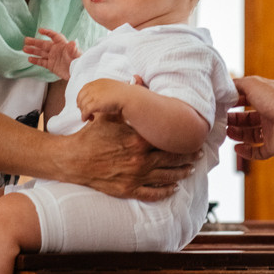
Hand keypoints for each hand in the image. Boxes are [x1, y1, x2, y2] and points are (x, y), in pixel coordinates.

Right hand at [23, 28, 79, 79]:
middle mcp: (56, 50)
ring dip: (33, 50)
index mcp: (62, 44)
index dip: (48, 32)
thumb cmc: (79, 62)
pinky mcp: (51, 65)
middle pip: (44, 44)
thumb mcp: (77, 54)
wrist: (79, 73)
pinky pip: (42, 62)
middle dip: (35, 42)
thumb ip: (73, 49)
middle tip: (26, 40)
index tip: (40, 30)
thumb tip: (74, 42)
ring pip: (41, 53)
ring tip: (24, 48)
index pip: (54, 36)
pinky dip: (36, 60)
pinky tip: (29, 58)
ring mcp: (53, 58)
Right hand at [67, 115, 197, 201]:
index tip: (193, 139)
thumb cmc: (91, 136)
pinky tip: (173, 188)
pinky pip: (152, 194)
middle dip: (189, 158)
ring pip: (166, 178)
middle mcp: (140, 160)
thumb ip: (127, 102)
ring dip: (181, 174)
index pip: (168, 142)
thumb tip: (137, 80)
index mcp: (138, 141)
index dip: (183, 142)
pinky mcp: (128, 190)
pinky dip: (165, 192)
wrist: (73, 159)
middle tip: (199, 155)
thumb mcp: (109, 116)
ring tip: (190, 170)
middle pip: (172, 160)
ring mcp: (135, 177)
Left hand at [76, 78, 134, 121]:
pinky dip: (84, 116)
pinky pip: (85, 111)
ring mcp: (94, 95)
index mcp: (99, 82)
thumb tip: (96, 99)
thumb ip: (103, 91)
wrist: (129, 98)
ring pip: (82, 105)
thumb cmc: (124, 95)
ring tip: (89, 117)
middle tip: (86, 112)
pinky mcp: (95, 103)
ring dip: (83, 112)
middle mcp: (95, 87)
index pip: (84, 89)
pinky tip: (87, 119)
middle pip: (80, 97)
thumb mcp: (111, 89)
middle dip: (81, 106)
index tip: (83, 105)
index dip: (82, 98)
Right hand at [227, 76, 273, 159]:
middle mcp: (269, 115)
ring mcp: (272, 132)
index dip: (233, 103)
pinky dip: (247, 152)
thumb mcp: (252, 84)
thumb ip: (237, 84)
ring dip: (238, 135)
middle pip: (247, 120)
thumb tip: (225, 86)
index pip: (246, 101)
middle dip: (234, 120)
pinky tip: (237, 148)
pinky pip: (258, 152)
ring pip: (251, 135)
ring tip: (227, 132)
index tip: (220, 105)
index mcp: (265, 99)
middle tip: (221, 121)